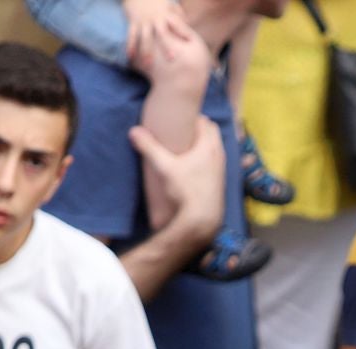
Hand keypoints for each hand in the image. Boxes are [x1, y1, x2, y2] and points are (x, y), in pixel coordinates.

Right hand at [124, 0, 191, 65]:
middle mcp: (155, 18)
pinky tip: (130, 57)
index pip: (177, 23)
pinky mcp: (133, 22)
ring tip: (148, 66)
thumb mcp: (168, 3)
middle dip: (166, 46)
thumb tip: (187, 23)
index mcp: (166, 14)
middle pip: (162, 33)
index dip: (183, 31)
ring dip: (146, 52)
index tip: (191, 41)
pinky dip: (130, 46)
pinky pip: (132, 35)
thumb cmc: (156, 1)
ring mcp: (144, 21)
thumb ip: (178, 13)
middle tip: (172, 59)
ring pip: (145, 38)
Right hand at [128, 116, 223, 245]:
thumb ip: (149, 148)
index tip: (182, 118)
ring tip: (189, 147)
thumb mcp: (165, 168)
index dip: (193, 118)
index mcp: (209, 145)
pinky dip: (208, 160)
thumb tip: (133, 131)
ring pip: (216, 148)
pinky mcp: (220, 183)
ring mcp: (222, 169)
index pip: (204, 121)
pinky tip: (196, 168)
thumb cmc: (186, 193)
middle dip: (200, 129)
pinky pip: (216, 163)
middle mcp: (219, 155)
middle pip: (212, 132)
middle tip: (184, 130)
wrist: (202, 222)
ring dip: (205, 144)